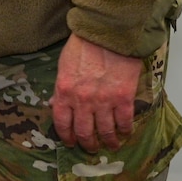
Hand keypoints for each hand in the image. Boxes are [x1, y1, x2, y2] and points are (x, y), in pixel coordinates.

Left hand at [51, 33, 141, 151]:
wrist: (108, 32)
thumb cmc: (84, 45)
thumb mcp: (64, 66)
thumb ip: (61, 88)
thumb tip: (55, 104)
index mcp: (64, 92)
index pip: (62, 123)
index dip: (66, 137)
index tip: (71, 143)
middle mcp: (82, 101)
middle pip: (84, 132)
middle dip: (88, 144)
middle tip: (92, 148)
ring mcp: (104, 101)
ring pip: (106, 131)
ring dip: (109, 141)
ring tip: (112, 144)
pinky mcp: (124, 97)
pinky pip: (125, 121)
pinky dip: (126, 129)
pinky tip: (126, 131)